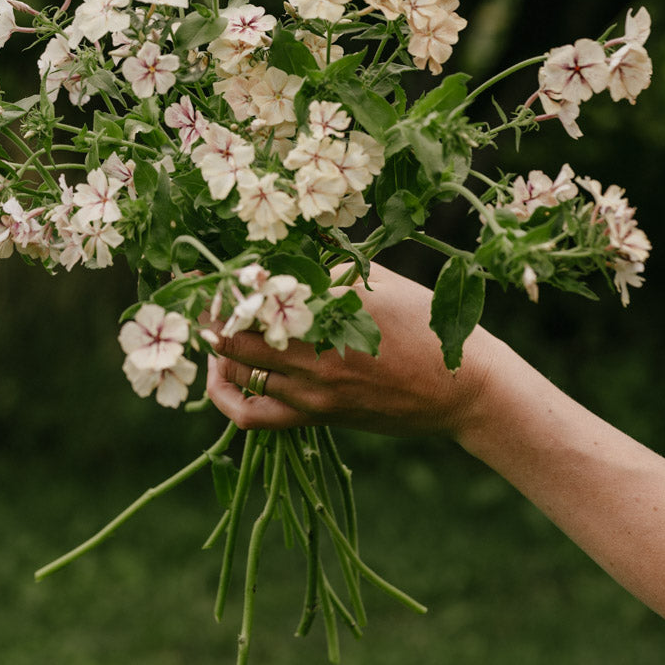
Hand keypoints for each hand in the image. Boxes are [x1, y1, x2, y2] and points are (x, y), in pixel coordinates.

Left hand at [207, 262, 497, 439]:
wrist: (463, 389)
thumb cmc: (426, 326)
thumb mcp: (382, 282)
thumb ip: (332, 266)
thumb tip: (287, 248)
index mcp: (335, 307)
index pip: (260, 291)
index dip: (226, 281)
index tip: (207, 270)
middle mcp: (318, 350)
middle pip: (237, 331)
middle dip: (212, 313)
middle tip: (202, 297)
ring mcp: (314, 388)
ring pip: (238, 369)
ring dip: (217, 348)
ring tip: (213, 328)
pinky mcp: (317, 416)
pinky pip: (253, 414)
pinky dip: (227, 396)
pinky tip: (222, 375)